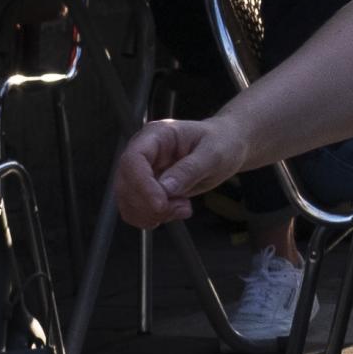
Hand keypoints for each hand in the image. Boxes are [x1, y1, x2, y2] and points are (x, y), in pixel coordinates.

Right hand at [114, 116, 244, 227]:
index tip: (160, 204)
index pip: (133, 160)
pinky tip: (176, 210)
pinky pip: (136, 210)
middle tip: (182, 208)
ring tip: (183, 208)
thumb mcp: (213, 154)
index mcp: (156, 135)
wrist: (226, 147)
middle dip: (149, 205)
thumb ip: (189, 169)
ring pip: (128, 201)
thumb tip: (165, 188)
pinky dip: (152, 218)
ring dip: (152, 214)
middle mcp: (143, 152)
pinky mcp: (146, 188)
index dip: (142, 185)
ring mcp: (142, 171)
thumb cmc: (222, 143)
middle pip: (126, 184)